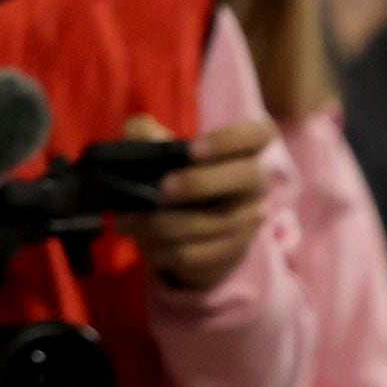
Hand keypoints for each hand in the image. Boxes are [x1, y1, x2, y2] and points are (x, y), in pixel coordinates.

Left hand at [131, 116, 275, 293]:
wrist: (187, 230)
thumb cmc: (174, 177)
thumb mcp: (157, 151)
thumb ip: (144, 134)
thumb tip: (140, 135)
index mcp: (243, 149)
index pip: (259, 133)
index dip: (229, 139)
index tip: (192, 149)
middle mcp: (256, 182)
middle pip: (247, 176)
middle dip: (201, 183)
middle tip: (162, 188)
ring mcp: (249, 219)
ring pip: (212, 222)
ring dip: (164, 224)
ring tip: (128, 221)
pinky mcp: (233, 252)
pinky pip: (196, 253)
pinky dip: (163, 250)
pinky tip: (145, 244)